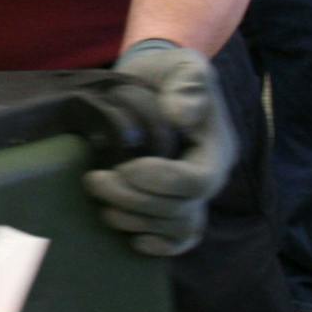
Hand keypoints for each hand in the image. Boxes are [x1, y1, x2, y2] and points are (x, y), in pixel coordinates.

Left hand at [82, 40, 236, 256]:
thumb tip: (181, 115)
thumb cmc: (168, 74)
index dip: (162, 181)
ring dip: (136, 221)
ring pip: (175, 228)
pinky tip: (132, 239)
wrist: (152, 84)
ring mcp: (191, 195)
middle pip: (181, 209)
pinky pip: (177, 240)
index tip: (125, 167)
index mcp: (216, 149)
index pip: (198, 181)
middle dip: (136, 200)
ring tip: (102, 203)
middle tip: (95, 180)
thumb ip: (188, 84)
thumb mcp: (184, 66)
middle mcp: (208, 177)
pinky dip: (157, 245)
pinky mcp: (172, 204)